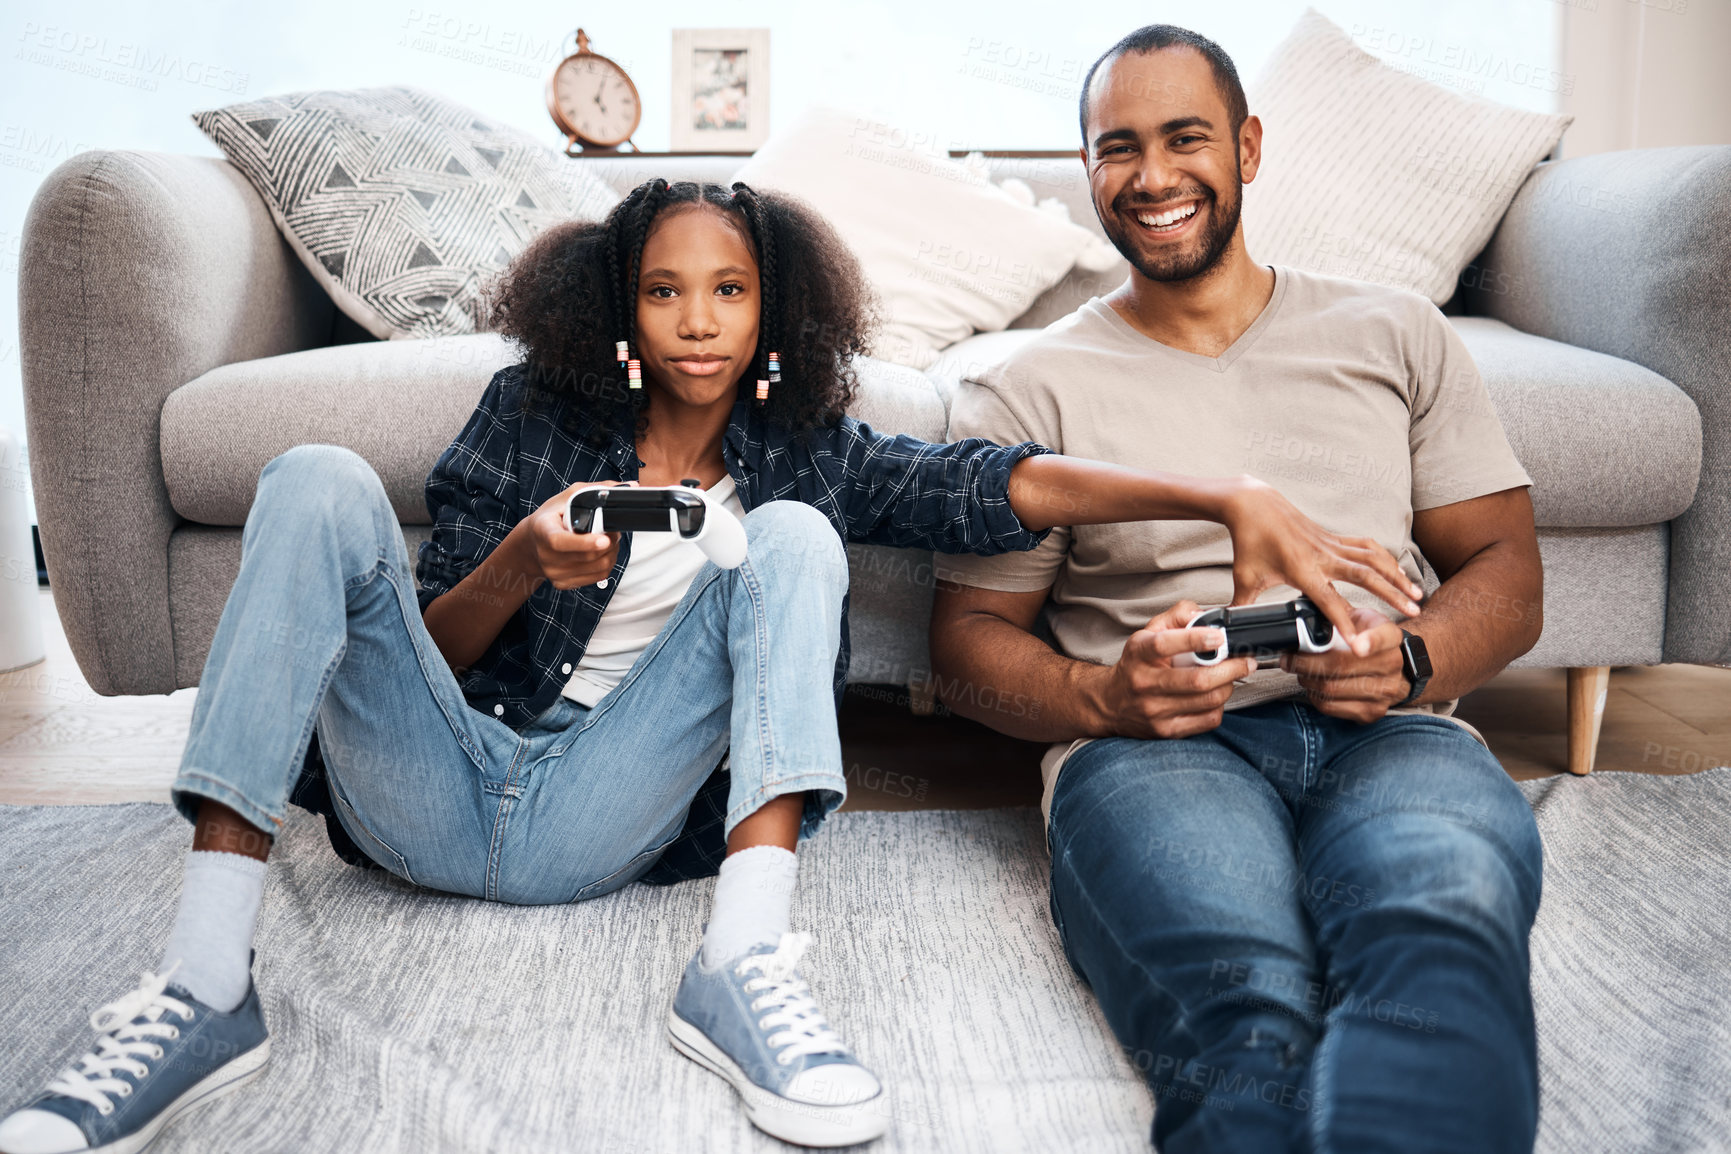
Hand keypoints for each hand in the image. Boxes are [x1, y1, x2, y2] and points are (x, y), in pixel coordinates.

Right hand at [524, 480, 627, 589]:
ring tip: (607, 540)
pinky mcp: (563, 583)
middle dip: (609, 541)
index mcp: (543, 530)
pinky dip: (606, 564)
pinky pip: (597, 577)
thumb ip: (598, 490)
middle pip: (588, 556)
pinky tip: (601, 553)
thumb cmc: (552, 518)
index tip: (604, 540)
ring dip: (611, 553)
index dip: (585, 543)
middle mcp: (545, 555)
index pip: (561, 542)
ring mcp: (554, 572)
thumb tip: (631, 486)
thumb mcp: (568, 497)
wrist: (533, 543)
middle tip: (612, 531)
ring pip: (598, 567)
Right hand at [1097, 601, 1257, 738]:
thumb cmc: (1137, 664)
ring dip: (1228, 686)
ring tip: (1230, 677)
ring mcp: (1155, 710)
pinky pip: (1207, 720)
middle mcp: (1144, 683)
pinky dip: (1219, 706)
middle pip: (1197, 680)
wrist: (1110, 702)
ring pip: (1208, 700)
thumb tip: (1204, 615)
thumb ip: (1176, 616)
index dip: (1195, 639)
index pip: (1165, 645)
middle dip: (1231, 669)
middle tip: (1246, 661)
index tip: (1220, 636)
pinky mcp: (1166, 730)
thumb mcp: (1149, 633)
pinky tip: (1215, 696)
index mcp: (1139, 654)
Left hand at [1221, 476, 1423, 655]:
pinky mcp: (1334, 537)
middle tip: (1413, 613)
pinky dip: (1385, 558)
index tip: (1360, 644)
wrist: (1254, 505)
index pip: (1329, 601)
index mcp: (1301, 569)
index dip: (1345, 623)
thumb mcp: (1244, 579)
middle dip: (1392, 595)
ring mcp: (1331, 544)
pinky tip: (1398, 571)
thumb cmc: (1249, 541)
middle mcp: (1322, 556)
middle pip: (1365, 577)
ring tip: (1416, 594)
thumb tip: (1234, 630)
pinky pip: (1366, 547)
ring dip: (1397, 576)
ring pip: (1373, 559)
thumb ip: (1243, 607)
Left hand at [1281, 607, 1409, 722]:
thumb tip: (1304, 618)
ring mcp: (1385, 691)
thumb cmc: (1365, 636)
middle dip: (1306, 663)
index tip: (1357, 645)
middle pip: (1341, 666)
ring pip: (1331, 689)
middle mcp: (1393, 664)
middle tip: (1289, 658)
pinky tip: (1312, 685)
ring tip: (1300, 670)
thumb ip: (1337, 615)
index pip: (1382, 637)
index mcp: (1390, 636)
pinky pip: (1331, 707)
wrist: (1389, 665)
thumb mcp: (1358, 617)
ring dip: (1306, 680)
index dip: (1369, 642)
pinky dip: (1313, 696)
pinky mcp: (1372, 712)